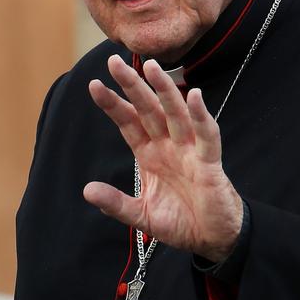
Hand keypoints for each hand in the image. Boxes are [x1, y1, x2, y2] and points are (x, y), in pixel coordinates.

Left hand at [83, 55, 242, 261]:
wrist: (211, 238)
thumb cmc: (180, 222)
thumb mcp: (141, 215)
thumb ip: (116, 204)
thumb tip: (87, 190)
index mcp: (149, 154)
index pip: (128, 122)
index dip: (113, 104)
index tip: (94, 85)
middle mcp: (168, 145)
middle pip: (148, 109)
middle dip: (132, 85)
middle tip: (114, 61)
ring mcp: (189, 150)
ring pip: (175, 113)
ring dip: (164, 90)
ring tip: (151, 67)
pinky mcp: (209, 161)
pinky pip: (206, 134)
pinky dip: (201, 116)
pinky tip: (194, 96)